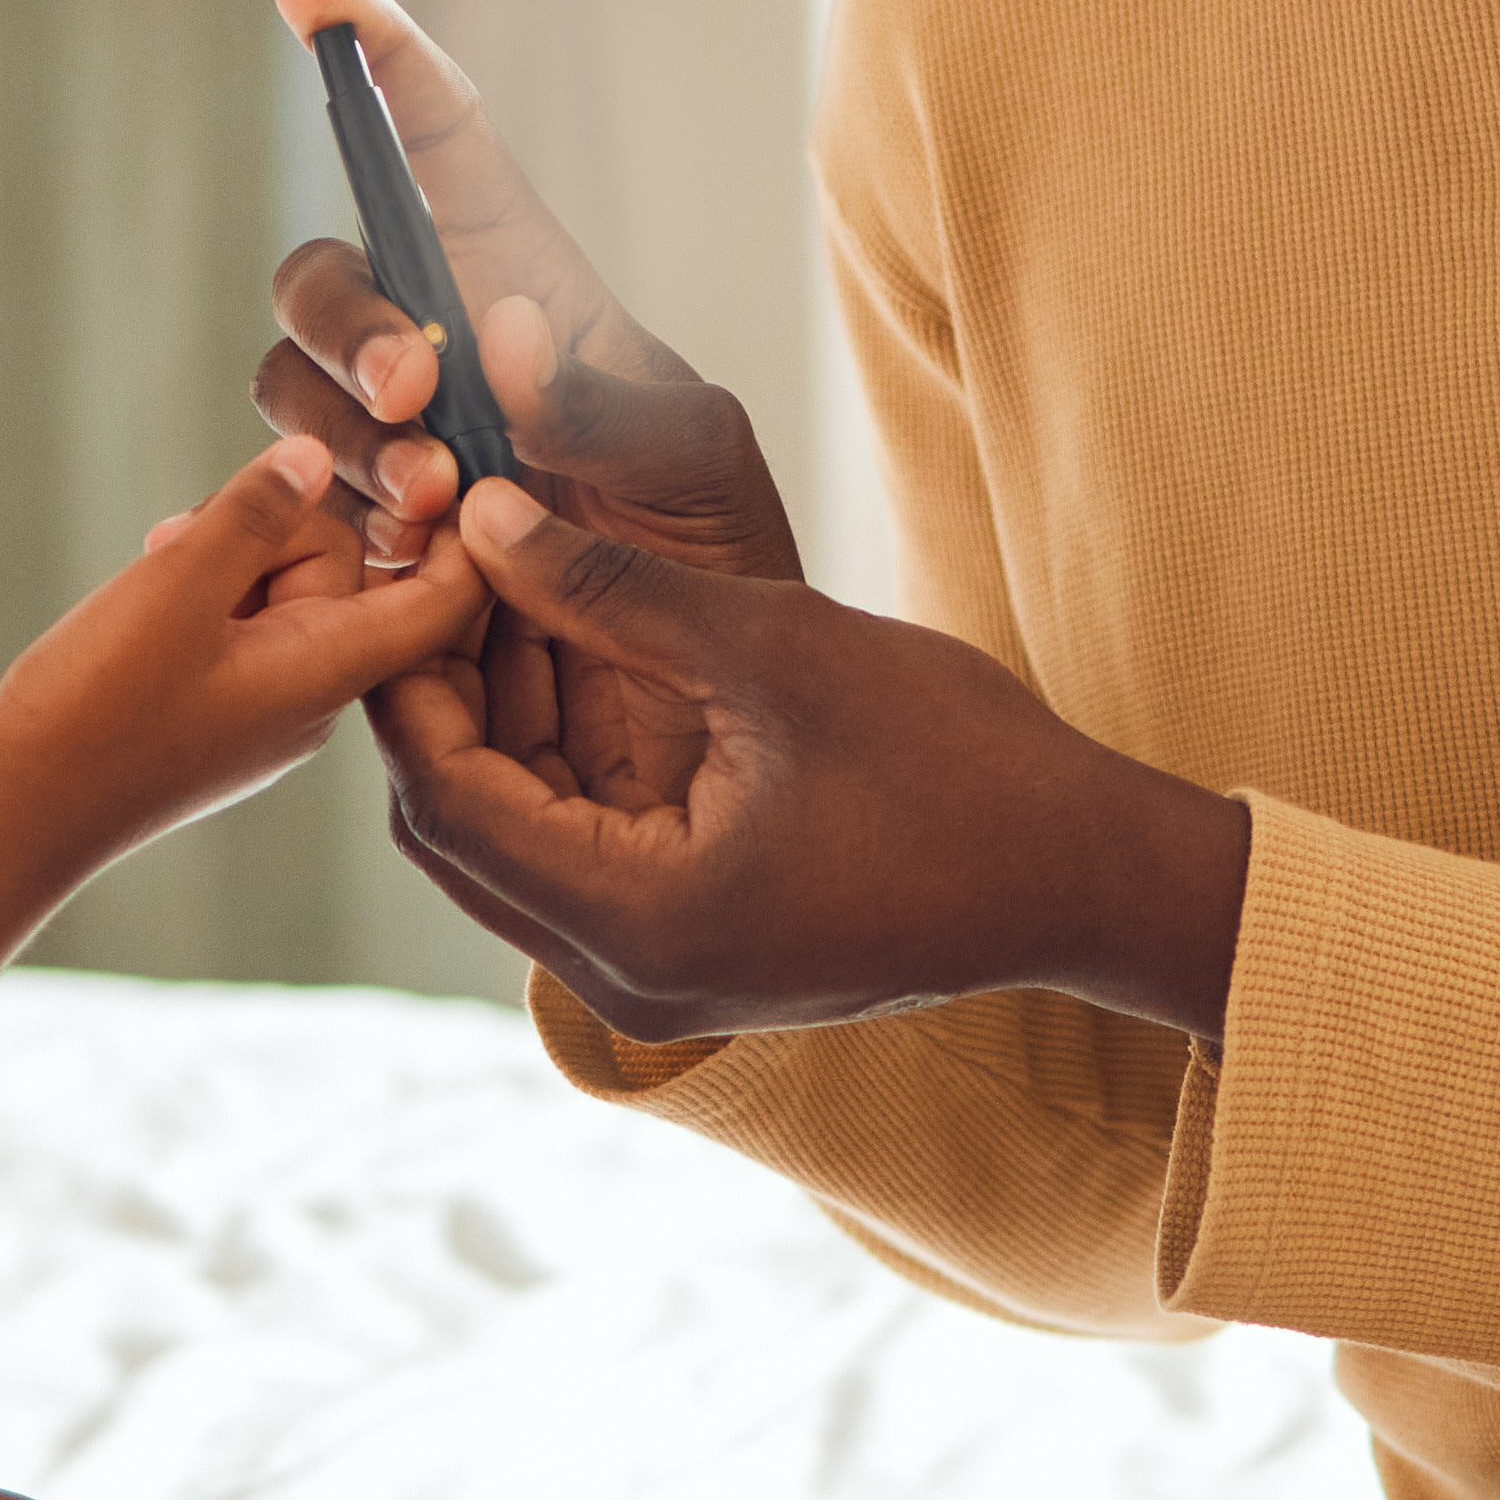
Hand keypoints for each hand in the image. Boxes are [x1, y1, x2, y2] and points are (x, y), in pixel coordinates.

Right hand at [0, 443, 492, 984]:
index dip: (456, 526)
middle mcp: (319, 694)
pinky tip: (152, 593)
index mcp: (328, 670)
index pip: (444, 597)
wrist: (16, 819)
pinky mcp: (228, 711)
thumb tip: (316, 458)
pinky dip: (209, 595)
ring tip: (157, 565)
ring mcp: (273, 706)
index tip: (431, 458)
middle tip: (185, 534)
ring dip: (231, 557)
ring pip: (287, 589)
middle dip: (276, 528)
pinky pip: (249, 626)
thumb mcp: (176, 589)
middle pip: (347, 571)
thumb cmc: (94, 713)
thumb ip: (253, 515)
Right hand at [260, 0, 799, 587]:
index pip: (443, 148)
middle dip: (350, 321)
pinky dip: (330, 523)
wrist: (687, 706)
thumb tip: (498, 332)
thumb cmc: (714, 558)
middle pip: (325, 277)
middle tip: (422, 392)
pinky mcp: (354, 537)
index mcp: (523, 288)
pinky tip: (401, 565)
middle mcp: (438, 348)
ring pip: (292, 391)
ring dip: (345, 434)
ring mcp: (385, 441)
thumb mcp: (696, 469)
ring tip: (434, 510)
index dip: (381, 61)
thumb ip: (607, 404)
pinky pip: (287, 504)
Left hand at [380, 486, 1255, 1046]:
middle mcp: (625, 980)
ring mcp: (657, 981)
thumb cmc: (959, 763)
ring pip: (511, 845)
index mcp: (640, 921)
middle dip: (441, 694)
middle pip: (458, 833)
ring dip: (497, 724)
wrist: (1087, 876)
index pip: (445, 798)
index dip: (411, 669)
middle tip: (447, 562)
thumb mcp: (770, 647)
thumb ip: (608, 590)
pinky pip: (578, 859)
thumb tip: (482, 517)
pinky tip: (572, 652)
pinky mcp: (692, 958)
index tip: (416, 555)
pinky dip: (559, 764)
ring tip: (504, 585)